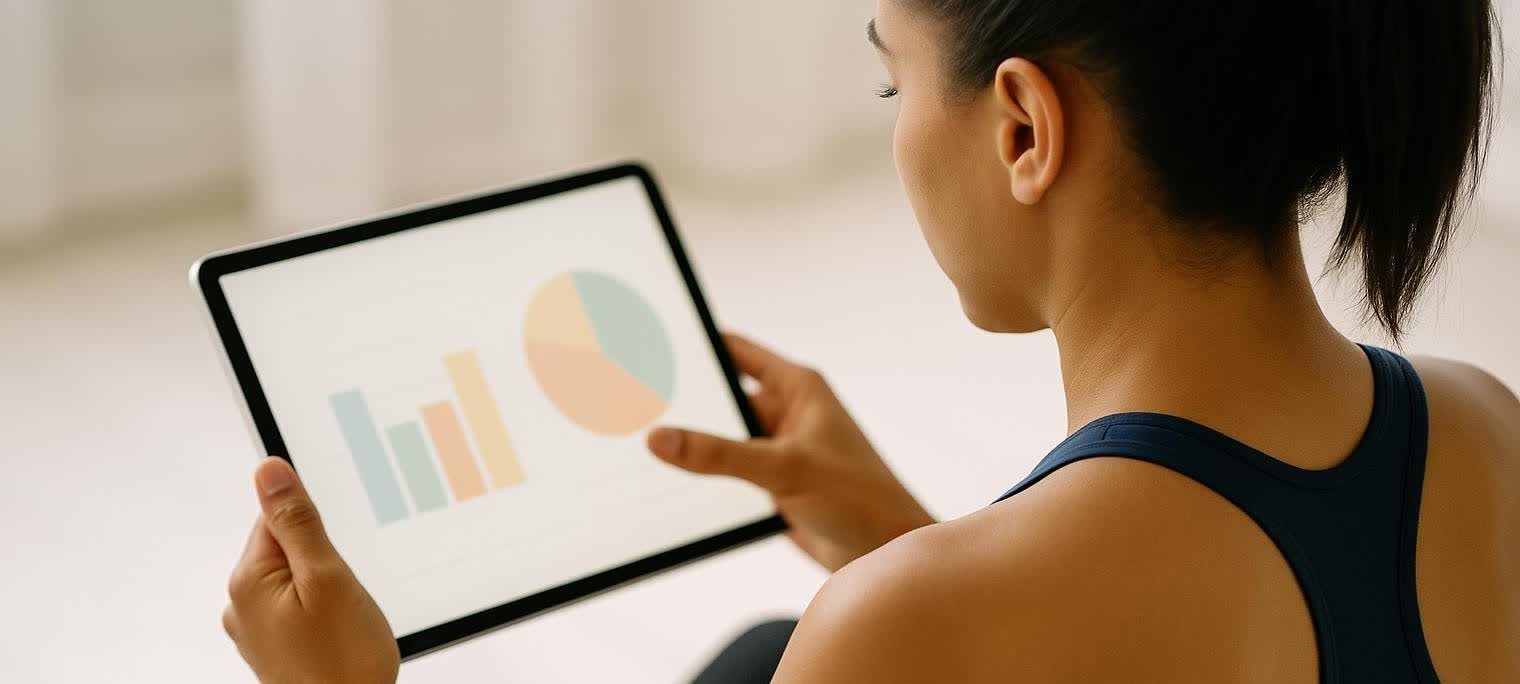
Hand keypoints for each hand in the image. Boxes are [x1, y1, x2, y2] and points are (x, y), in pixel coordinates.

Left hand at [223, 458, 398, 683]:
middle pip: (287, 547)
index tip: (337, 554)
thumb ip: (298, 522)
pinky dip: (323, 612)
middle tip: (346, 592)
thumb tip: (269, 471)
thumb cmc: (343, 663)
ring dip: (326, 587)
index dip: (317, 527)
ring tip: (345, 618)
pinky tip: (340, 633)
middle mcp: (242, 604)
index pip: (276, 516)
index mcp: (249, 580)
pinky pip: (299, 607)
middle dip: (324, 559)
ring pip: (297, 579)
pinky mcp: (275, 647)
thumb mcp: (328, 578)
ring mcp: (257, 629)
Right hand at [648, 334, 933, 570]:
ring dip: (691, 444)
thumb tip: (660, 438)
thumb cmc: (859, 498)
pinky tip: (665, 482)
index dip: (695, 344)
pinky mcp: (771, 484)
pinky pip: (725, 473)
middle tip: (631, 399)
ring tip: (636, 441)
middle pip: (721, 397)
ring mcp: (776, 450)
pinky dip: (701, 477)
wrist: (886, 554)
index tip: (651, 341)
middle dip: (683, 400)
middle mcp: (785, 412)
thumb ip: (719, 455)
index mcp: (797, 387)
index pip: (734, 351)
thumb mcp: (783, 469)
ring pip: (720, 438)